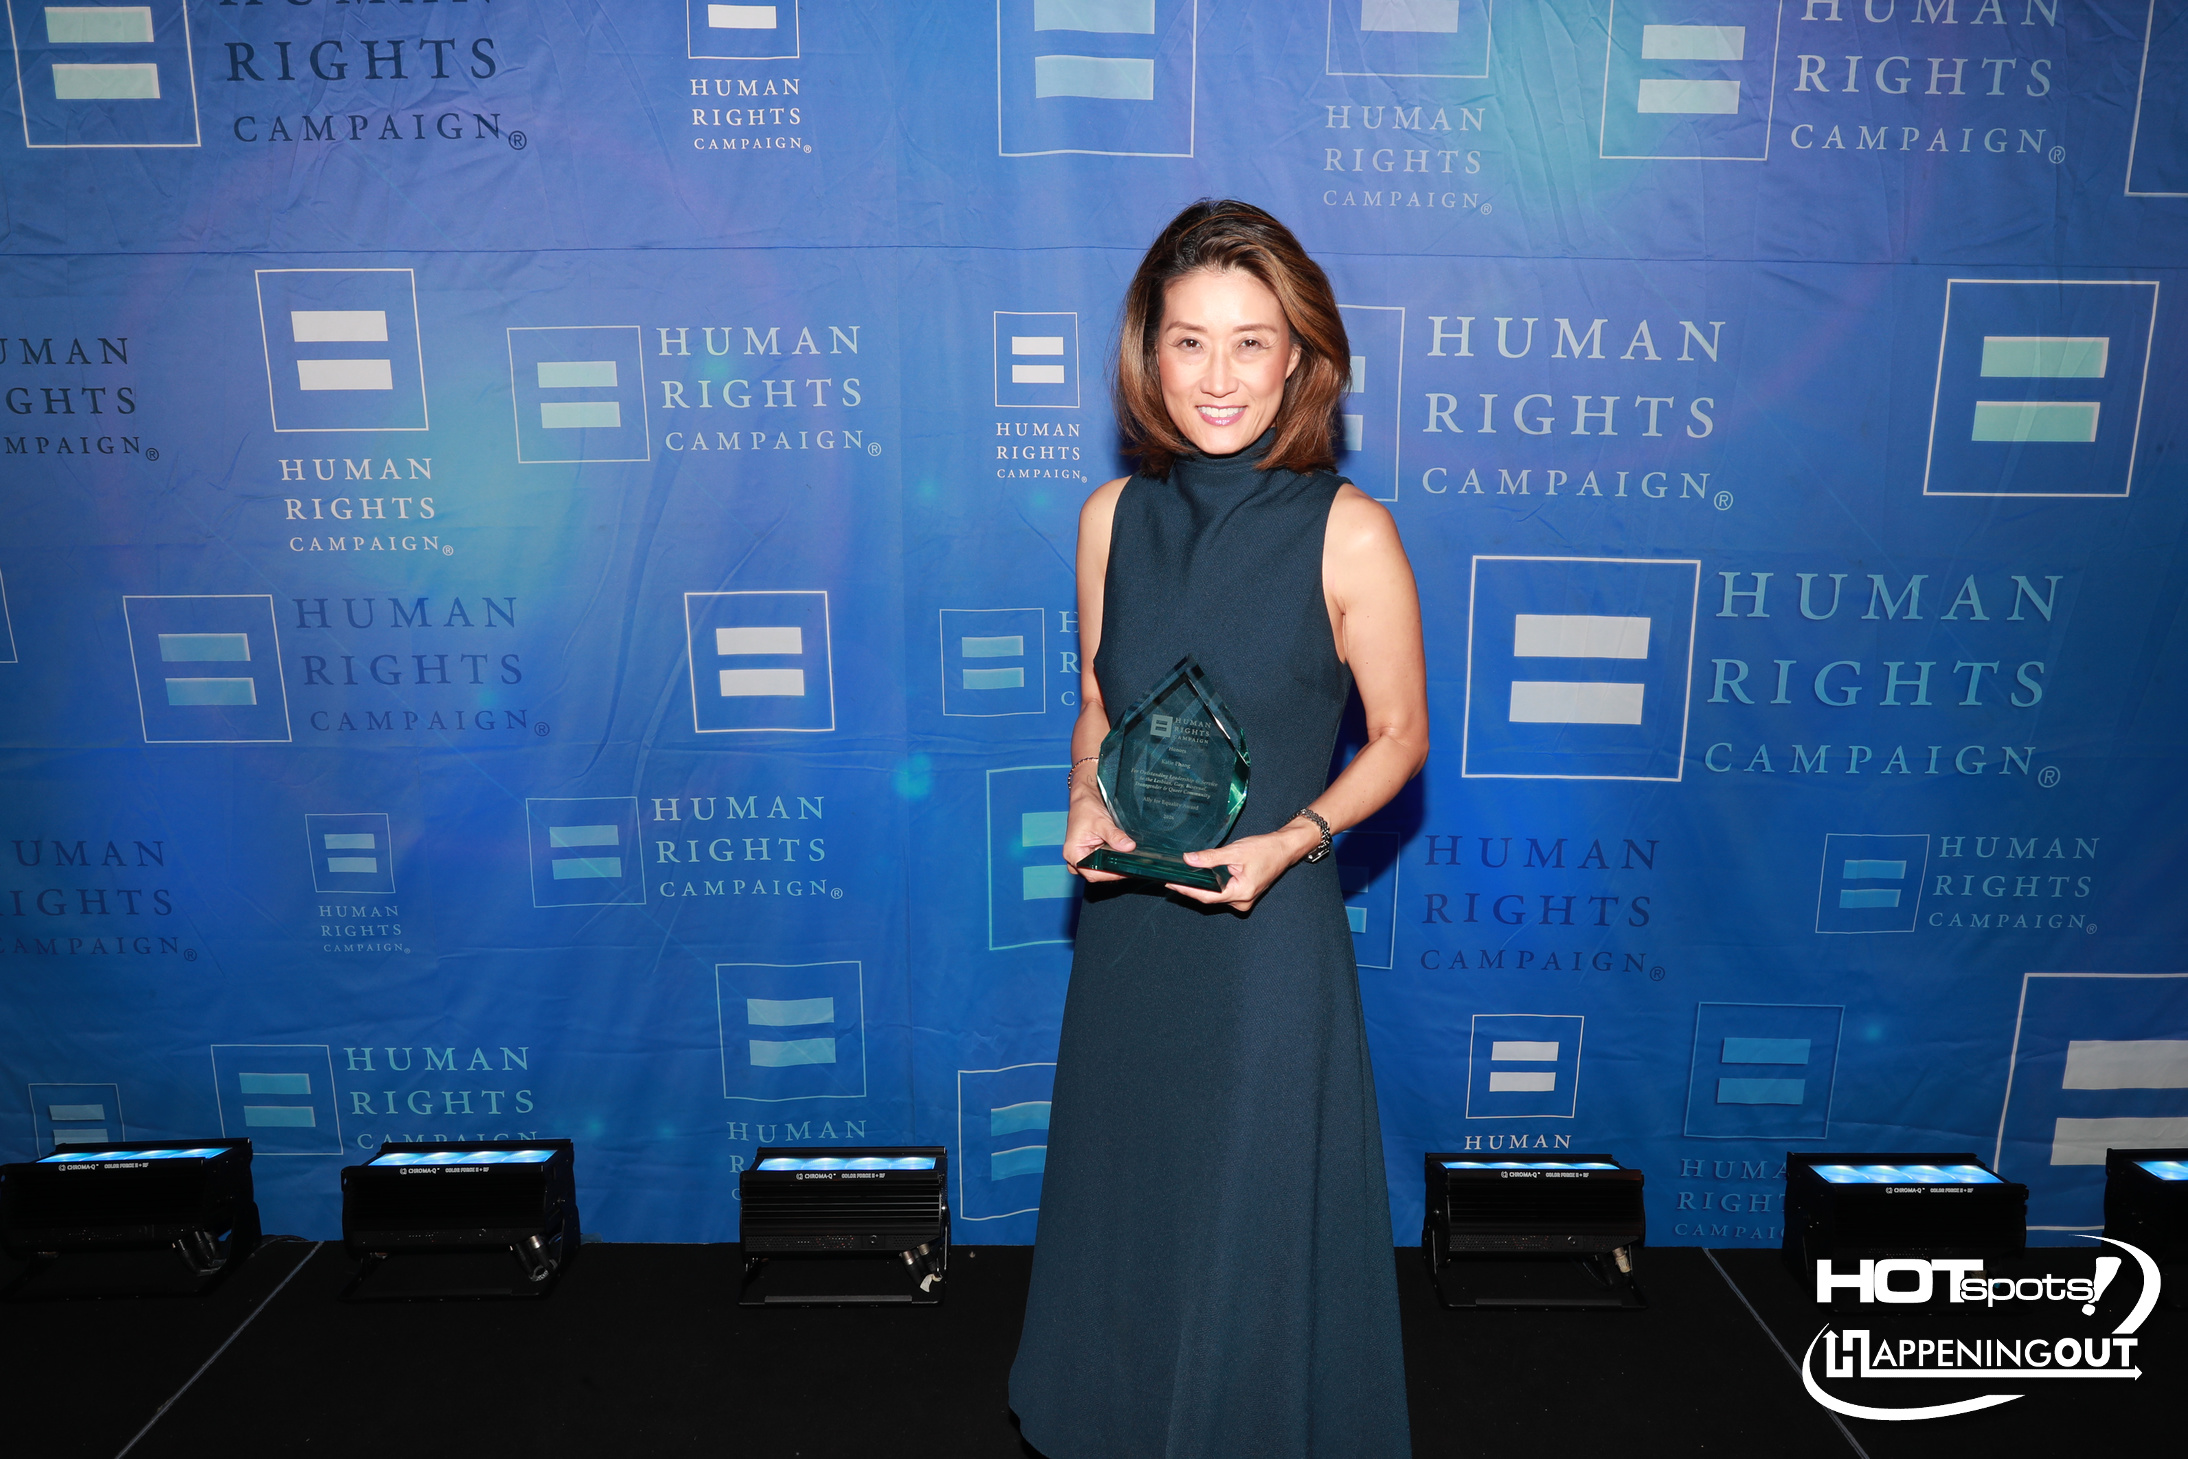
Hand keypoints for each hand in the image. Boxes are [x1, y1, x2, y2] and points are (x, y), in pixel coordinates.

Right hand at [1063, 792, 1135, 882]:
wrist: (1084, 799)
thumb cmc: (1085, 809)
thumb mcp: (1102, 822)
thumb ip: (1115, 836)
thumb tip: (1128, 847)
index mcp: (1073, 853)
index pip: (1092, 874)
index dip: (1109, 874)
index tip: (1125, 870)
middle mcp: (1075, 858)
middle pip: (1096, 874)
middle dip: (1113, 871)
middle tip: (1130, 865)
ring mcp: (1083, 857)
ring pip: (1100, 870)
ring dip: (1113, 866)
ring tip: (1127, 860)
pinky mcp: (1091, 854)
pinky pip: (1102, 863)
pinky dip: (1112, 861)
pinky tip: (1122, 856)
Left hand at [1167, 821, 1320, 913]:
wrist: (1284, 849)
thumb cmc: (1265, 849)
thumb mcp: (1235, 852)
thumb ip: (1211, 858)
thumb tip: (1188, 860)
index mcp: (1241, 893)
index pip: (1207, 896)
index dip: (1187, 890)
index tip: (1170, 884)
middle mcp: (1242, 902)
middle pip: (1210, 898)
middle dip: (1191, 888)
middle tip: (1171, 877)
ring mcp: (1244, 900)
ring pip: (1216, 896)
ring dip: (1201, 886)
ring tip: (1181, 876)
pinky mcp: (1244, 895)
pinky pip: (1223, 892)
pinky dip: (1211, 885)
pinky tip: (1200, 877)